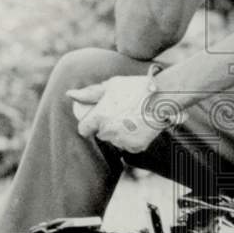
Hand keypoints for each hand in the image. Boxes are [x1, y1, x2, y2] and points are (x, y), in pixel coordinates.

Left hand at [66, 74, 185, 152]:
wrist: (163, 98)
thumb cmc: (136, 88)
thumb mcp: (112, 85)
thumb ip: (89, 93)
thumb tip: (69, 95)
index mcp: (99, 116)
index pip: (84, 129)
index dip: (89, 123)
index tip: (97, 117)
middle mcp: (108, 131)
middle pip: (101, 134)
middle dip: (107, 125)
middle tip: (121, 112)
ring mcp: (122, 141)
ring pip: (115, 140)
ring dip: (120, 132)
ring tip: (133, 117)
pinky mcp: (135, 147)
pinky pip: (129, 145)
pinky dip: (132, 138)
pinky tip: (140, 125)